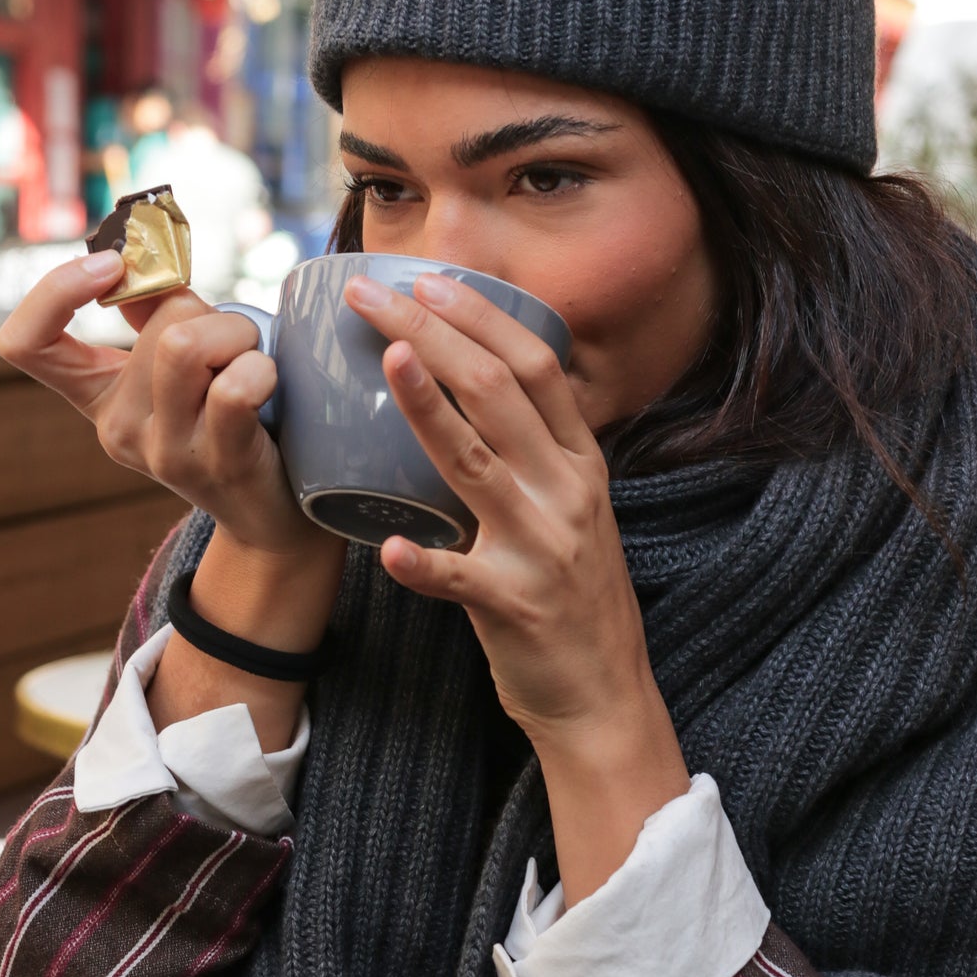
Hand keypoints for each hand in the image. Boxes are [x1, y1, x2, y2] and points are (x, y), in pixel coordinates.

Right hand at [0, 250, 339, 579]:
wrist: (274, 516)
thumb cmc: (235, 424)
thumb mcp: (182, 371)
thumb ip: (155, 315)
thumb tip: (142, 252)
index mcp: (98, 397)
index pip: (25, 343)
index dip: (56, 290)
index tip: (112, 266)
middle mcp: (118, 428)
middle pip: (159, 317)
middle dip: (212, 311)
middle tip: (236, 344)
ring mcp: (164, 451)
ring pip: (188, 343)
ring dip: (238, 334)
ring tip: (251, 363)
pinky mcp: (216, 464)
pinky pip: (234, 388)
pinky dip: (261, 369)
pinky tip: (268, 385)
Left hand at [347, 271, 688, 899]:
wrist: (604, 697)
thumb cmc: (570, 600)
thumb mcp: (570, 511)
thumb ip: (533, 455)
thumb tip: (469, 390)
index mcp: (580, 464)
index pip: (536, 365)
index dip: (482, 316)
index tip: (429, 278)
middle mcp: (567, 493)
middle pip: (499, 392)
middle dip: (434, 334)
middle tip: (372, 297)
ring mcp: (543, 548)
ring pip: (478, 462)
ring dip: (427, 407)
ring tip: (385, 358)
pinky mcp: (515, 607)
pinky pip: (460, 579)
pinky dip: (421, 564)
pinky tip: (386, 548)